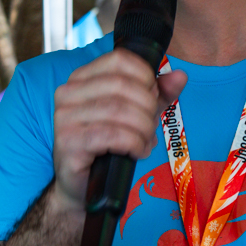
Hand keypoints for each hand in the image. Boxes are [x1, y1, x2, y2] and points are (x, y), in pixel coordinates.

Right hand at [48, 49, 188, 212]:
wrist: (82, 185)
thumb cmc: (108, 147)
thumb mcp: (137, 114)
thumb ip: (158, 94)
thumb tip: (180, 76)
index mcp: (81, 79)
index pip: (119, 60)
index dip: (146, 77)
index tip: (152, 97)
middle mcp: (67, 93)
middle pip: (123, 86)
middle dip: (147, 107)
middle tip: (150, 125)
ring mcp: (64, 118)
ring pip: (120, 110)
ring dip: (143, 128)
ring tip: (145, 141)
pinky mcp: (69, 143)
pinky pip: (113, 135)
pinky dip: (134, 143)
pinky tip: (136, 151)